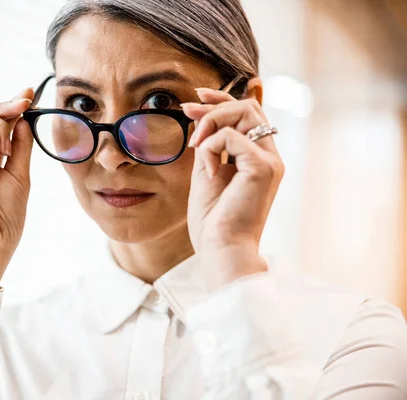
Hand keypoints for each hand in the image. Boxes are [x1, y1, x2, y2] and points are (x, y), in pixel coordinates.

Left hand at [182, 88, 284, 290]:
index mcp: (258, 158)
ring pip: (244, 112)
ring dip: (211, 121)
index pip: (248, 113)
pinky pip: (232, 137)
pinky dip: (211, 148)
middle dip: (214, 104)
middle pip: (249, 106)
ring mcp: (270, 161)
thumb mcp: (206, 173)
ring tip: (195, 146)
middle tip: (186, 112)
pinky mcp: (263, 168)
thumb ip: (207, 146)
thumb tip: (198, 117)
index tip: (195, 96)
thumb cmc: (213, 221)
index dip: (222, 98)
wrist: (221, 250)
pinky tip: (208, 173)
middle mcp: (270, 156)